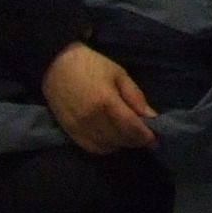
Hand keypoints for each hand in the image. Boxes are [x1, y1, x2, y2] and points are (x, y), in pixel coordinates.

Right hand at [40, 42, 156, 154]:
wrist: (55, 64)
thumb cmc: (91, 65)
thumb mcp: (119, 74)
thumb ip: (135, 97)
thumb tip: (151, 117)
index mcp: (106, 102)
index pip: (132, 128)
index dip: (146, 137)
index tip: (156, 140)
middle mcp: (92, 119)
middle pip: (121, 139)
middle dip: (136, 141)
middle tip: (144, 137)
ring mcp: (79, 128)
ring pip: (108, 147)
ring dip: (122, 144)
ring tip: (129, 136)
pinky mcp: (70, 132)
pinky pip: (92, 148)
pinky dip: (106, 147)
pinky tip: (111, 139)